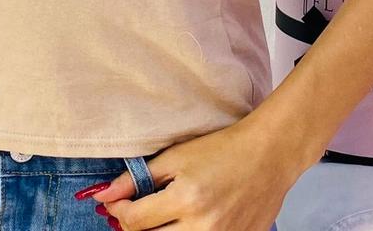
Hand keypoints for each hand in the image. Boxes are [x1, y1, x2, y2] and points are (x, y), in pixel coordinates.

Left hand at [84, 114, 309, 229]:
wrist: (268, 156)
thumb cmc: (223, 149)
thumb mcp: (177, 156)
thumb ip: (138, 177)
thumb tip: (104, 195)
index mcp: (186, 199)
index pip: (134, 221)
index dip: (119, 212)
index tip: (117, 203)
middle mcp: (202, 227)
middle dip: (136, 227)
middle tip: (139, 210)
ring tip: (163, 215)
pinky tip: (188, 220)